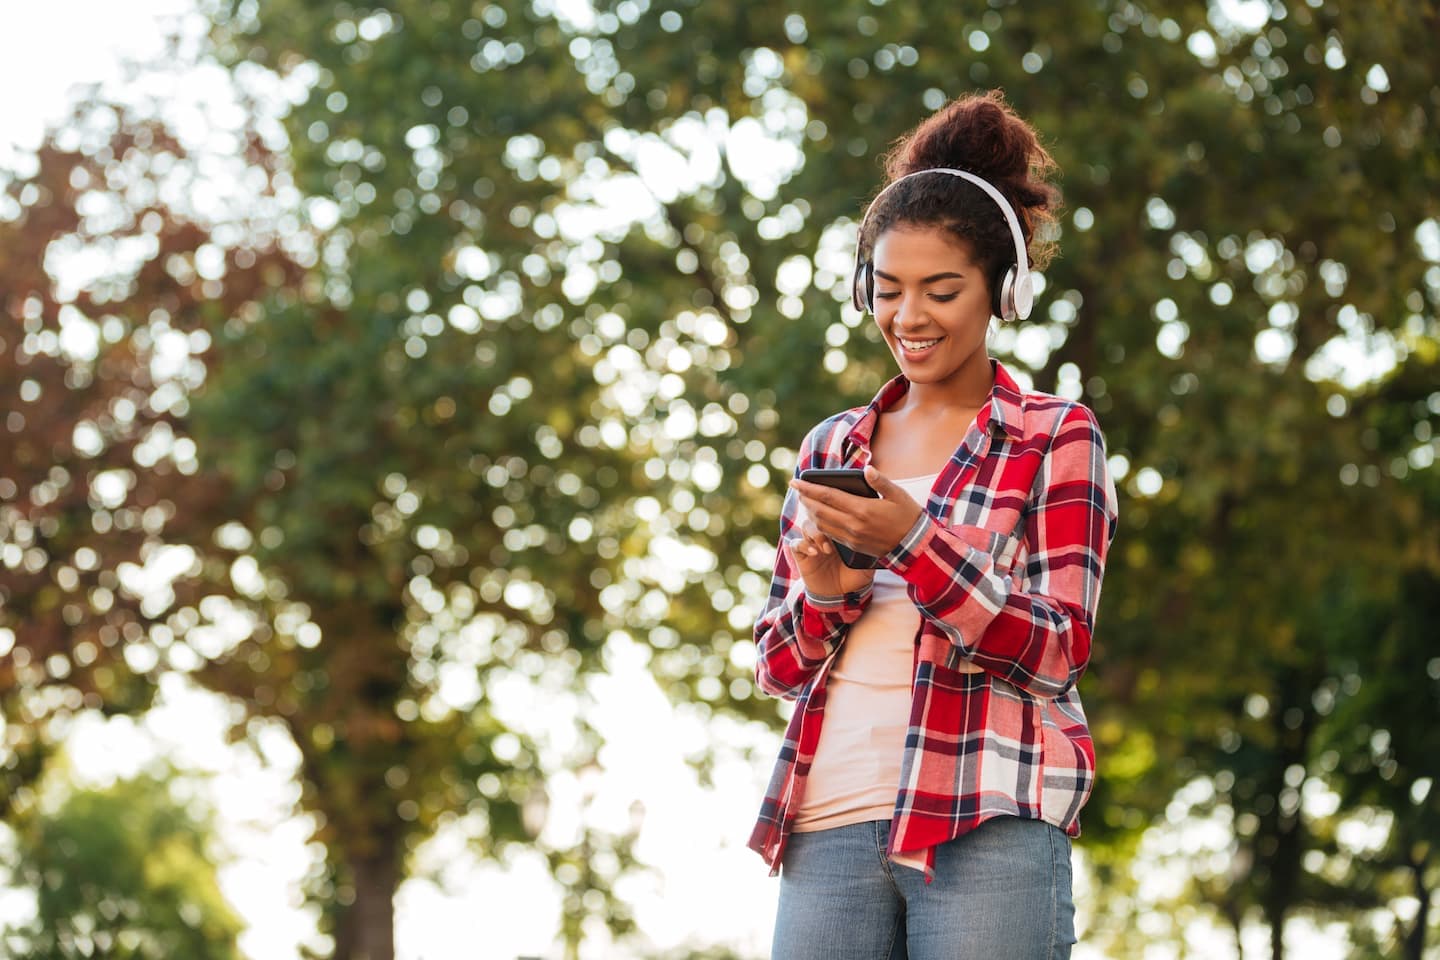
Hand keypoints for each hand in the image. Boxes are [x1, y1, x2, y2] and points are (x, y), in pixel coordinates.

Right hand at [784, 521, 875, 597]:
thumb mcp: (867, 563)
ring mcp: (812, 543)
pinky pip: (796, 544)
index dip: (836, 511)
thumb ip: (871, 550)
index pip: (834, 513)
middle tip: (834, 530)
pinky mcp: (801, 555)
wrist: (841, 595)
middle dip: (824, 518)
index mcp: (840, 531)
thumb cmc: (854, 577)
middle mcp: (825, 534)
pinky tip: (815, 553)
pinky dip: (804, 545)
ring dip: (816, 534)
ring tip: (827, 549)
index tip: (845, 517)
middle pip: (819, 514)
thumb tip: (881, 540)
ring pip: (807, 525)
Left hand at [790, 465, 923, 558]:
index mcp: (862, 509)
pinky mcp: (853, 546)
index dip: (809, 488)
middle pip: (820, 510)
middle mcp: (853, 525)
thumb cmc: (908, 517)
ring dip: (810, 512)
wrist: (914, 546)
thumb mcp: (898, 495)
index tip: (795, 481)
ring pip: (822, 524)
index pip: (827, 496)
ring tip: (805, 500)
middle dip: (805, 498)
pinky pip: (830, 534)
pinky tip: (818, 516)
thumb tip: (866, 469)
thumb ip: (880, 482)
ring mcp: (851, 537)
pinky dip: (820, 524)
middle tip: (797, 488)